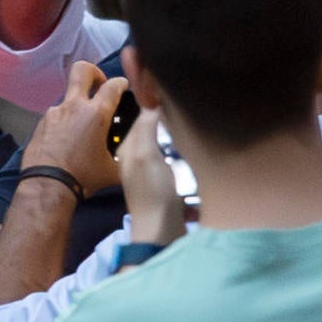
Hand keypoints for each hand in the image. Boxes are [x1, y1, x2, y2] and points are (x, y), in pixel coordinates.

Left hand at [25, 59, 126, 196]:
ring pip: (68, 96)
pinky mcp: (41, 124)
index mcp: (96, 114)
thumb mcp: (113, 170)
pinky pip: (56, 115)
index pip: (113, 85)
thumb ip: (126, 156)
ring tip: (82, 126)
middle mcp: (74, 107)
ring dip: (78, 105)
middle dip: (94, 72)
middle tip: (100, 86)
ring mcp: (54, 113)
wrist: (47, 187)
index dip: (121, 83)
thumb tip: (135, 156)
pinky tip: (67, 139)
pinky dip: (64, 122)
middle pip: (82, 70)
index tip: (123, 87)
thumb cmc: (82, 178)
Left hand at [119, 105, 185, 246]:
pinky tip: (192, 146)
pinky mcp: (164, 182)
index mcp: (128, 146)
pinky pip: (172, 157)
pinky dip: (180, 149)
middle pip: (153, 127)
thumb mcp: (146, 154)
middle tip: (187, 105)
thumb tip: (152, 100)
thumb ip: (147, 127)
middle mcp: (137, 156)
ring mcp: (151, 170)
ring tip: (192, 121)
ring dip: (175, 132)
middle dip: (167, 116)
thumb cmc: (152, 192)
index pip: (142, 114)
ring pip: (163, 141)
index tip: (175, 90)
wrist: (160, 231)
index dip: (156, 102)